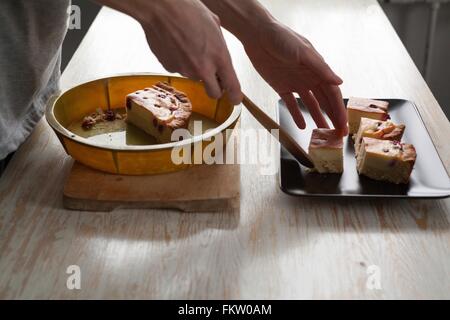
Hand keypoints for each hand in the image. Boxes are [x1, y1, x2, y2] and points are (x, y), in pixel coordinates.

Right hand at [97, 0, 241, 103]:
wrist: (161, 9)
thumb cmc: (189, 11)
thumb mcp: (215, 26)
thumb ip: (220, 47)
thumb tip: (220, 58)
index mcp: (219, 57)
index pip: (231, 86)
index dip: (235, 96)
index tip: (235, 99)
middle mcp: (203, 68)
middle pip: (214, 93)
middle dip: (216, 89)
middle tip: (214, 79)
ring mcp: (185, 71)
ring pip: (196, 78)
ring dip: (196, 68)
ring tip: (190, 47)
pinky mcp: (170, 69)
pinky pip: (180, 70)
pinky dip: (181, 62)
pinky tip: (178, 46)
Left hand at [243, 21, 347, 134]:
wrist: (257, 35)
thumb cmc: (282, 38)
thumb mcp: (303, 53)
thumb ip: (321, 68)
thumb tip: (339, 82)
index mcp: (318, 69)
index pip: (333, 93)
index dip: (339, 109)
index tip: (343, 124)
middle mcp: (309, 77)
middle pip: (324, 101)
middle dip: (332, 117)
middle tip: (337, 133)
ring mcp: (296, 83)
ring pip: (310, 104)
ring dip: (317, 117)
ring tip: (323, 133)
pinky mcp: (281, 86)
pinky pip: (291, 104)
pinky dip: (296, 115)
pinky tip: (302, 126)